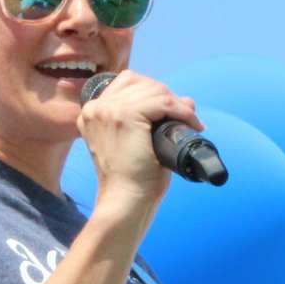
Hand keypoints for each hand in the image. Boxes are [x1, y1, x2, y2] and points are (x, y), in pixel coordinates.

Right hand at [77, 70, 199, 211]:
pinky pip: (163, 102)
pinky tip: (192, 124)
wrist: (125, 201)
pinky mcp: (125, 116)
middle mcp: (95, 108)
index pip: (127, 84)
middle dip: (167, 96)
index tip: (172, 111)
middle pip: (141, 82)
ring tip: (190, 122)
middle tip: (185, 117)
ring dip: (177, 104)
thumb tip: (187, 100)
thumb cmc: (132, 179)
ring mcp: (108, 110)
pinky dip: (182, 111)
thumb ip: (154, 119)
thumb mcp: (137, 143)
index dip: (154, 93)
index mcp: (92, 113)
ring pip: (154, 90)